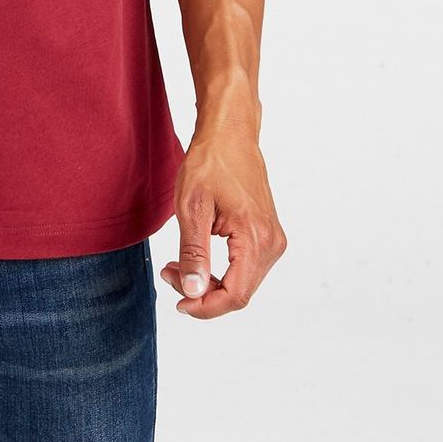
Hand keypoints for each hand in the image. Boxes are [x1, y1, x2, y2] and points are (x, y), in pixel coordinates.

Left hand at [160, 126, 285, 319]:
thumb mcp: (191, 208)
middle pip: (240, 292)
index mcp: (256, 237)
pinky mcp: (268, 234)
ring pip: (243, 283)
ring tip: (179, 264)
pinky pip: (246, 268)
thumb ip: (194, 253)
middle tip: (170, 272)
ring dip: (211, 283)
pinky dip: (221, 271)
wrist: (229, 134)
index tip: (179, 302)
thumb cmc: (209, 163)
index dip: (205, 307)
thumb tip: (193, 293)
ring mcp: (273, 239)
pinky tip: (198, 257)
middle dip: (203, 292)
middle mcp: (272, 243)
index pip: (235, 295)